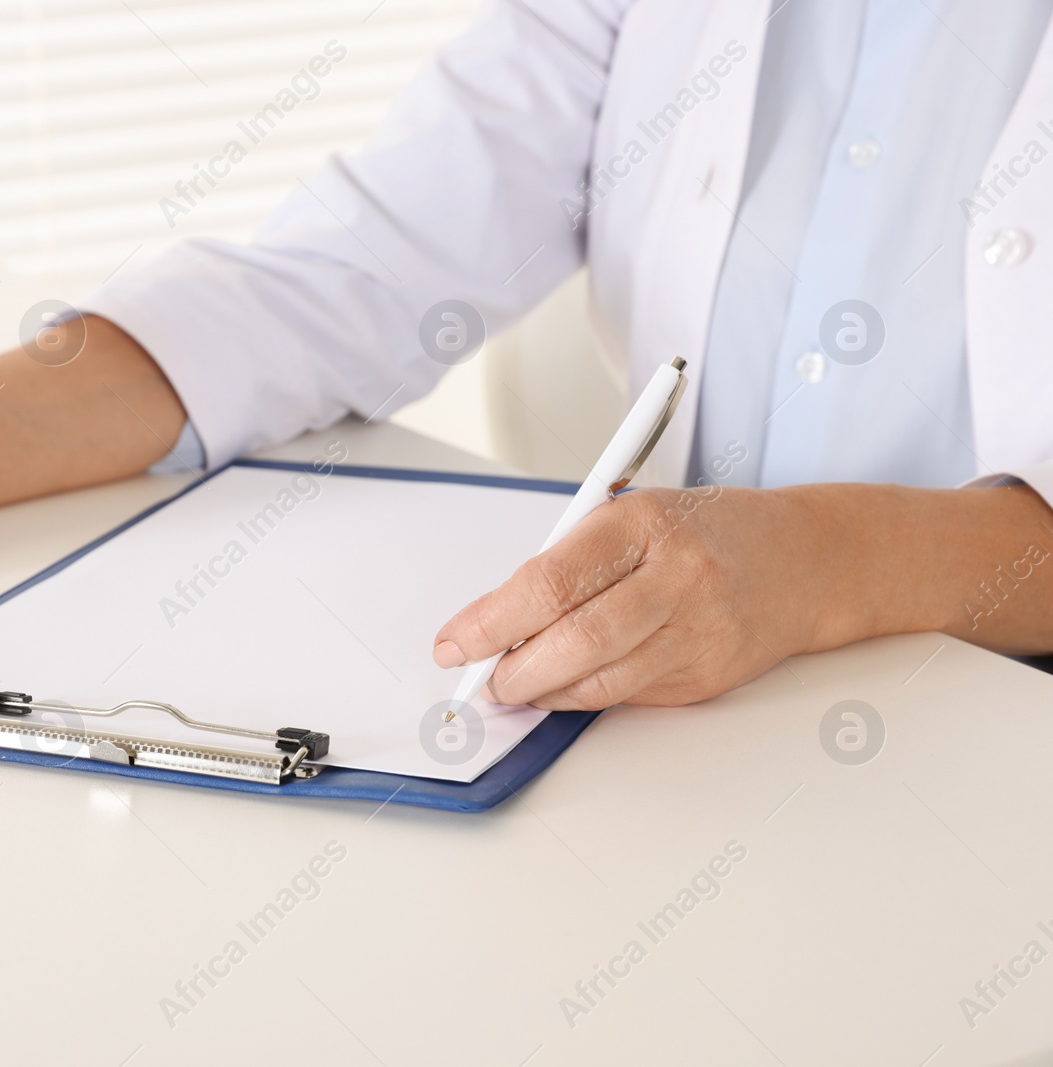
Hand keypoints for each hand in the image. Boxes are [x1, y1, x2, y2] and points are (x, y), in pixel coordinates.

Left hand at [431, 484, 881, 709]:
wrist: (807, 560)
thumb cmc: (703, 530)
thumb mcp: (632, 515)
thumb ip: (569, 559)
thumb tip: (494, 617)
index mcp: (643, 524)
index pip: (550, 583)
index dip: (490, 622)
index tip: (454, 642)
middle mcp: (677, 578)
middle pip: (573, 641)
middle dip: (510, 670)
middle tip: (480, 678)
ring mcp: (698, 632)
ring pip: (598, 682)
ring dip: (542, 692)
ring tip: (514, 684)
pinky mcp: (708, 676)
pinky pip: (627, 697)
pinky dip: (583, 696)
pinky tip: (564, 686)